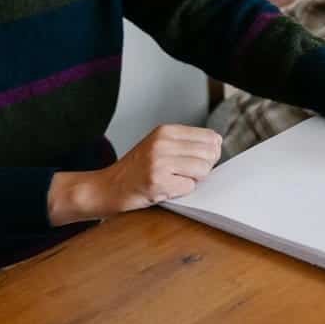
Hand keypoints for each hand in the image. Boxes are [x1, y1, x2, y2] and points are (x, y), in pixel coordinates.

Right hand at [47, 125, 220, 224]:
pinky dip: (180, 192)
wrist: (106, 188)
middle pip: (210, 154)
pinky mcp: (157, 182)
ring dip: (192, 180)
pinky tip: (164, 189)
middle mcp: (162, 143)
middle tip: (182, 173)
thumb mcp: (158, 146)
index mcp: (165, 131)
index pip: (210, 137)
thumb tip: (218, 144)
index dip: (210, 153)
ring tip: (172, 180)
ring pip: (203, 170)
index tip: (196, 160)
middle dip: (202, 168)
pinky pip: (189, 187)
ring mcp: (159, 162)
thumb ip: (186, 143)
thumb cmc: (135, 170)